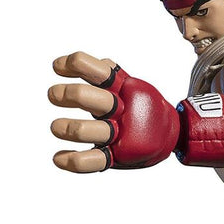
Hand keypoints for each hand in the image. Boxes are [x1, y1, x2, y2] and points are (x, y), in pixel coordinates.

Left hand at [49, 52, 179, 172]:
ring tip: (56, 127)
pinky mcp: (117, 156)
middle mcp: (121, 109)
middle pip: (95, 100)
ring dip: (69, 128)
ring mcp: (120, 134)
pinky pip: (94, 161)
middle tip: (54, 95)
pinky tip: (59, 158)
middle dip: (70, 95)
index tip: (57, 67)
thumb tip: (69, 62)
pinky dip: (73, 161)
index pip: (100, 71)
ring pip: (91, 131)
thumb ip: (105, 72)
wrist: (169, 133)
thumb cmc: (140, 105)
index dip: (78, 65)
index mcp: (124, 88)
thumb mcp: (127, 83)